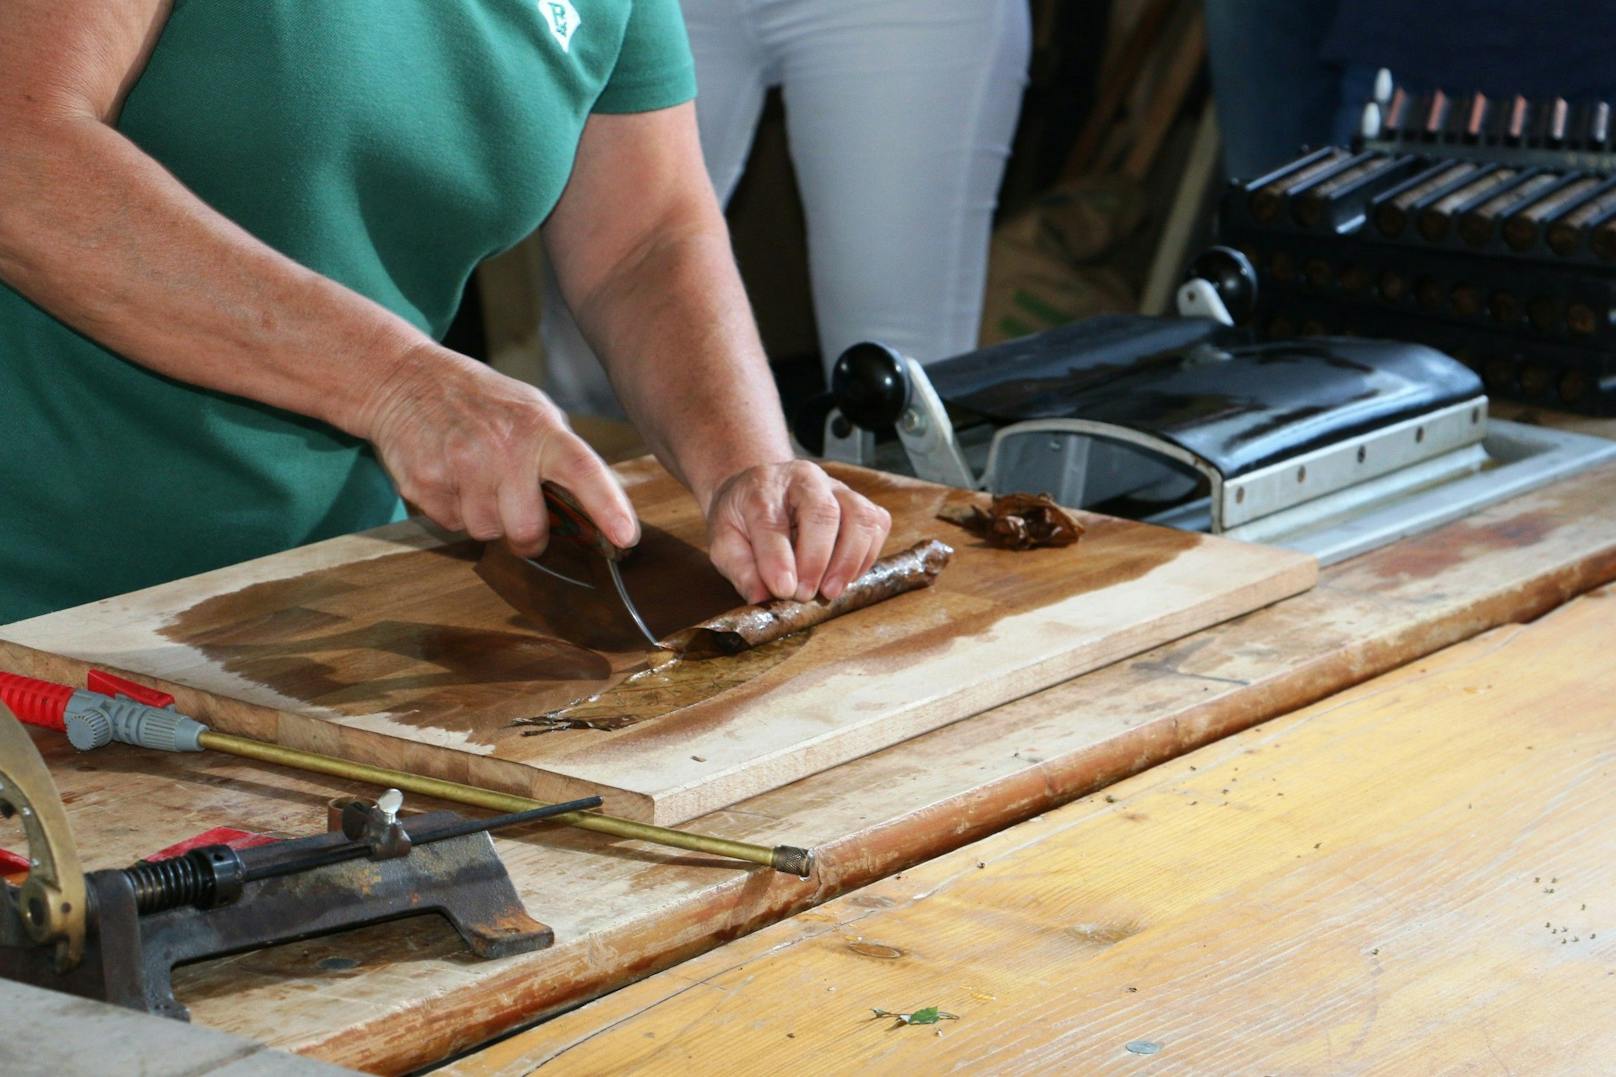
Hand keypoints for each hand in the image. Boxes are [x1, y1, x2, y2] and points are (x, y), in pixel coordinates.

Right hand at [357, 344, 637, 555]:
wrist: (405, 379)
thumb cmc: (482, 401)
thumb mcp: (532, 410)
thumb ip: (561, 455)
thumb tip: (598, 509)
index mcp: (539, 428)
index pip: (582, 471)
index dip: (608, 507)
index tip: (626, 537)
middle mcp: (501, 449)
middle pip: (528, 530)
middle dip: (529, 535)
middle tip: (522, 516)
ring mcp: (459, 468)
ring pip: (487, 533)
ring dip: (488, 519)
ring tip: (477, 480)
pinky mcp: (423, 485)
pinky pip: (453, 526)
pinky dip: (456, 511)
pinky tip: (451, 478)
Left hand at [705, 461, 891, 603]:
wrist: (762, 491)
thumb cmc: (743, 520)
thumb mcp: (724, 542)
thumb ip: (740, 568)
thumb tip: (762, 597)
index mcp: (762, 486)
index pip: (770, 520)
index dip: (778, 559)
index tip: (783, 591)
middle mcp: (803, 479)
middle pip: (822, 512)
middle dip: (817, 560)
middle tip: (805, 595)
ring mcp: (836, 487)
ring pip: (859, 515)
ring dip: (849, 560)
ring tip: (830, 591)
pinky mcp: (858, 501)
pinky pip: (877, 523)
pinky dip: (867, 555)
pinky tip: (846, 576)